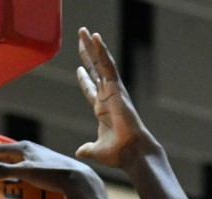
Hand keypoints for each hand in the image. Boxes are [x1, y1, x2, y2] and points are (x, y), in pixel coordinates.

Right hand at [0, 140, 97, 195]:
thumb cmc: (54, 175)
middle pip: (0, 154)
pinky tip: (10, 185)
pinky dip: (9, 175)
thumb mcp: (26, 173)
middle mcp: (28, 150)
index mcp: (22, 147)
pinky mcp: (43, 169)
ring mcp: (36, 159)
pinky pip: (20, 170)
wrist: (80, 179)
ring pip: (10, 162)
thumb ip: (3, 171)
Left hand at [75, 27, 154, 169]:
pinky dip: (102, 51)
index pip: (92, 90)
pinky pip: (108, 66)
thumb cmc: (118, 154)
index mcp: (103, 110)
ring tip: (85, 31)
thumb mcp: (96, 150)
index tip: (80, 69)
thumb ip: (88, 148)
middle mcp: (108, 97)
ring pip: (101, 63)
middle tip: (81, 39)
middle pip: (95, 70)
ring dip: (93, 47)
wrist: (131, 151)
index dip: (85, 80)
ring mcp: (113, 90)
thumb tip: (80, 152)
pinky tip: (95, 38)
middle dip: (87, 55)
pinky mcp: (117, 88)